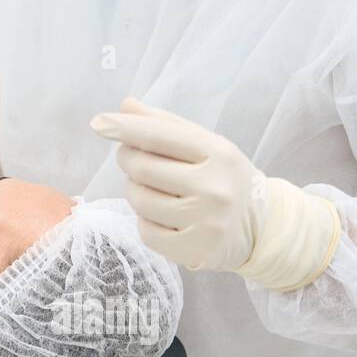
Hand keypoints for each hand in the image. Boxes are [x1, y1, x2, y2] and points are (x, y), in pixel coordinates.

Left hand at [90, 99, 339, 290]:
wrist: (259, 227)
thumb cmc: (220, 177)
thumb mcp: (203, 144)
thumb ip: (163, 124)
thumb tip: (125, 105)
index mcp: (218, 153)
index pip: (160, 136)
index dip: (125, 128)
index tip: (97, 123)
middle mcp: (215, 188)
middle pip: (141, 168)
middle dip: (128, 161)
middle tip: (135, 161)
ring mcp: (206, 222)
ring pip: (139, 200)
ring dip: (136, 191)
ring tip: (155, 190)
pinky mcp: (195, 251)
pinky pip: (145, 231)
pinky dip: (145, 221)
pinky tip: (163, 217)